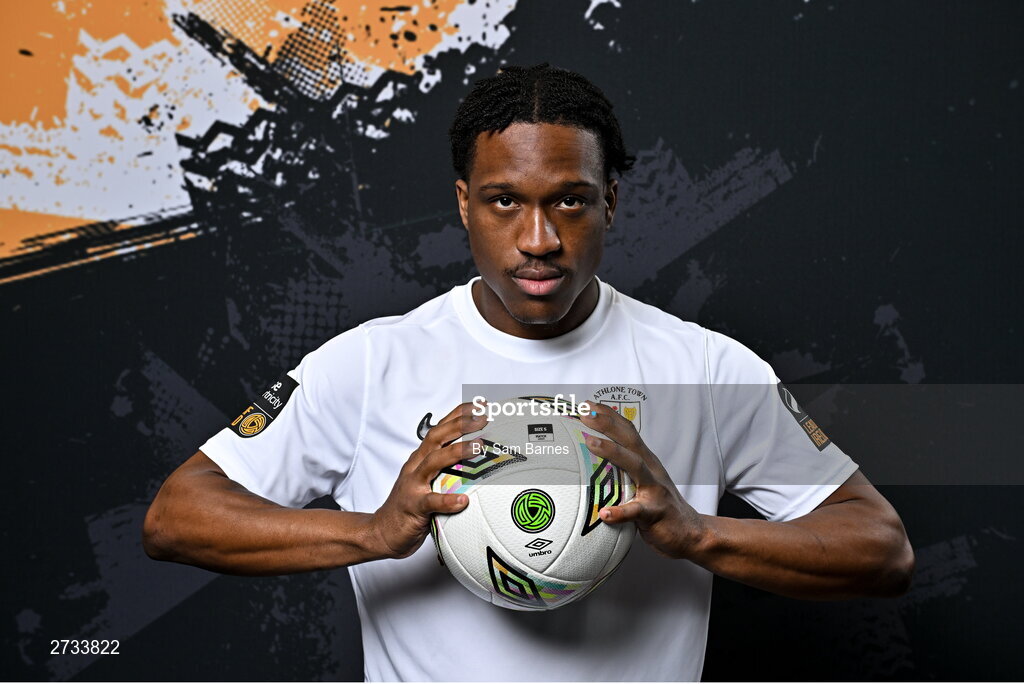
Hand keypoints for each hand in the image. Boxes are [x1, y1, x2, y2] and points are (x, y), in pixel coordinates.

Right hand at [368, 402, 485, 558]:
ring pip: (433, 462)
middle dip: (460, 424)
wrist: (382, 531)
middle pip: (436, 437)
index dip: (459, 414)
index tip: (481, 404)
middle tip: (483, 418)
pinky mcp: (412, 506)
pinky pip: (430, 502)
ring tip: (478, 446)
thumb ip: (449, 470)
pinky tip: (462, 501)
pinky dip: (446, 500)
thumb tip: (480, 463)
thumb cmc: (411, 506)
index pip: (440, 428)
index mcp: (422, 457)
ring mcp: (413, 485)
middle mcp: (416, 466)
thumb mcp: (430, 481)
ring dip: (457, 451)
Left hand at [579, 403, 707, 559]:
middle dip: (607, 423)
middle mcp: (650, 469)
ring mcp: (654, 489)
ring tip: (591, 443)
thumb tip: (592, 461)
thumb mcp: (641, 481)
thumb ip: (622, 469)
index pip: (627, 431)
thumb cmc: (659, 505)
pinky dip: (620, 512)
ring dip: (612, 452)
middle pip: (629, 440)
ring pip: (634, 466)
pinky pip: (636, 511)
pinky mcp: (655, 513)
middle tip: (585, 411)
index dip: (608, 415)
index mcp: (645, 460)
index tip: (587, 403)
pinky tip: (604, 513)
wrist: (691, 532)